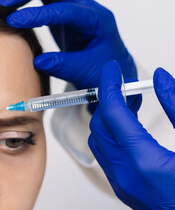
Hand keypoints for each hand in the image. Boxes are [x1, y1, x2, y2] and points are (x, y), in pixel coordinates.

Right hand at [0, 0, 139, 112]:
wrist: (110, 67)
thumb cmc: (103, 69)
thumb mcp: (88, 72)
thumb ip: (65, 66)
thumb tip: (38, 61)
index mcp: (96, 20)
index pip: (64, 9)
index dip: (37, 14)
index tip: (13, 22)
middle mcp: (85, 6)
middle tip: (3, 2)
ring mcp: (73, 6)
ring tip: (2, 3)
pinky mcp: (62, 11)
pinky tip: (11, 8)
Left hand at [89, 61, 174, 209]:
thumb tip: (161, 78)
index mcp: (144, 161)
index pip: (113, 112)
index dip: (110, 85)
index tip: (111, 69)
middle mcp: (126, 175)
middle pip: (100, 126)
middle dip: (108, 101)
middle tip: (125, 86)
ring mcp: (123, 185)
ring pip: (98, 142)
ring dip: (108, 119)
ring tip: (128, 105)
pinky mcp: (125, 190)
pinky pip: (105, 157)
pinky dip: (111, 137)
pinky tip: (129, 130)